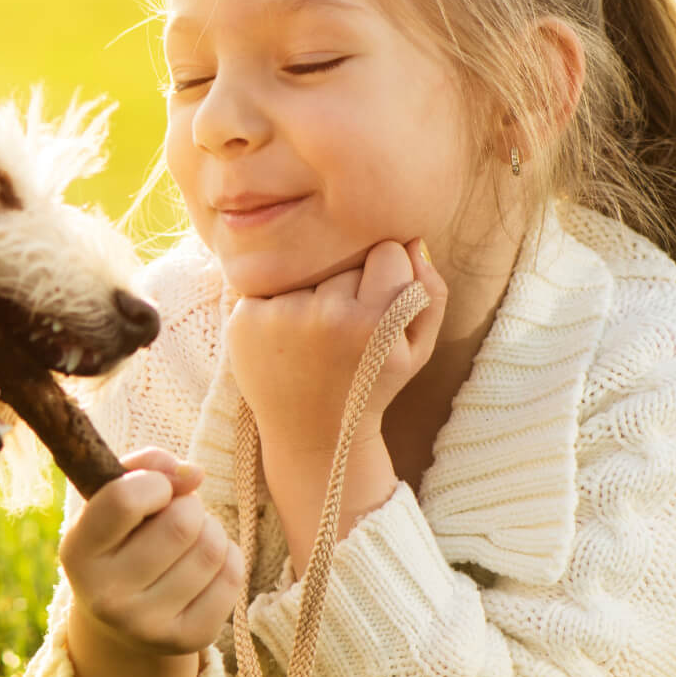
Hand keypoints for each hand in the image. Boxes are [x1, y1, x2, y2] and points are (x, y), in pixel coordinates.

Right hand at [62, 447, 244, 676]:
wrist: (120, 622)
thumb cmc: (120, 541)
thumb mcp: (111, 500)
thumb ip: (144, 467)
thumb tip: (194, 473)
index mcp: (77, 553)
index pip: (124, 500)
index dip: (153, 482)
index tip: (154, 489)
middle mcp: (106, 597)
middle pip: (182, 523)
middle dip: (189, 506)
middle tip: (177, 514)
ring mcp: (147, 625)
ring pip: (212, 548)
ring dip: (210, 530)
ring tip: (190, 539)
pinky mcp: (187, 640)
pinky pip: (232, 576)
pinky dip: (228, 557)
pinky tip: (205, 565)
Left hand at [226, 239, 447, 573]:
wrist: (312, 434)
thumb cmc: (370, 386)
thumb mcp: (416, 350)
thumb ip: (430, 293)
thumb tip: (410, 241)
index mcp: (375, 323)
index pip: (387, 251)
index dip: (387, 273)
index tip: (378, 303)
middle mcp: (327, 317)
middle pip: (345, 257)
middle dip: (349, 281)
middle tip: (344, 328)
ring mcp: (281, 317)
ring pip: (308, 267)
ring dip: (312, 289)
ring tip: (314, 334)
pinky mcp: (245, 320)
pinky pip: (271, 283)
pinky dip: (278, 302)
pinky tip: (285, 338)